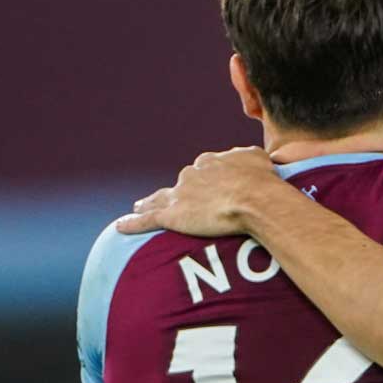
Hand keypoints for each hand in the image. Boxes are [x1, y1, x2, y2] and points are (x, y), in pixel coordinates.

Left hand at [116, 147, 282, 236]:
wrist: (254, 199)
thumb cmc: (261, 180)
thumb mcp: (258, 158)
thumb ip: (248, 156)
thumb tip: (249, 158)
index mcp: (210, 162)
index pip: (204, 168)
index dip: (206, 177)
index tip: (210, 184)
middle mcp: (191, 175)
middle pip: (181, 182)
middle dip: (180, 190)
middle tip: (183, 199)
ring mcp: (180, 195)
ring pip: (158, 198)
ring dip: (148, 202)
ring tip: (139, 205)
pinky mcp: (172, 216)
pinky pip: (146, 220)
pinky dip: (133, 223)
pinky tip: (121, 226)